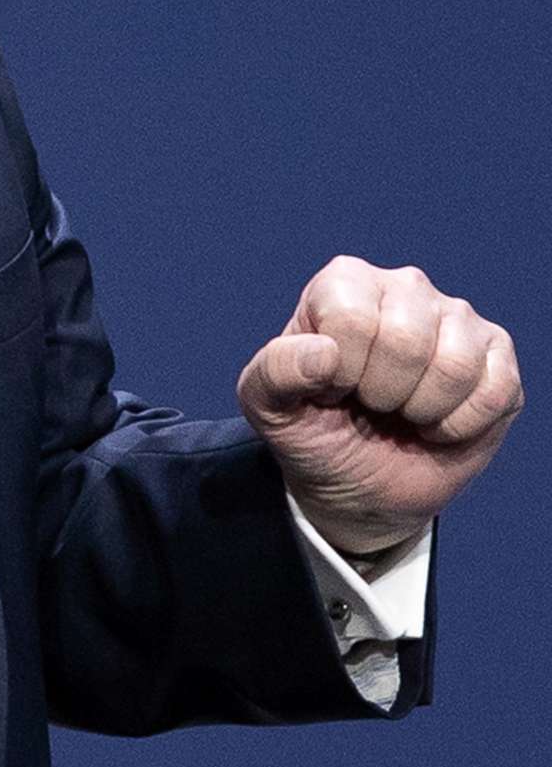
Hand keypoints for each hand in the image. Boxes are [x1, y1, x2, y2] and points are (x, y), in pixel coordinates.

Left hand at [237, 256, 520, 556]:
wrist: (358, 484)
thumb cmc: (313, 430)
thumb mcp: (269, 407)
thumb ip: (275, 372)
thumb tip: (324, 354)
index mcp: (345, 283)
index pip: (352, 319)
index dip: (340, 373)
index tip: (333, 388)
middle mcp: (406, 287)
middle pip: (406, 340)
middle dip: (382, 394)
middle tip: (371, 404)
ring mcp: (458, 318)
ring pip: (455, 365)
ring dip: (423, 410)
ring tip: (404, 411)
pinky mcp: (498, 356)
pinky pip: (497, 390)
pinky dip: (461, 426)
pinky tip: (439, 423)